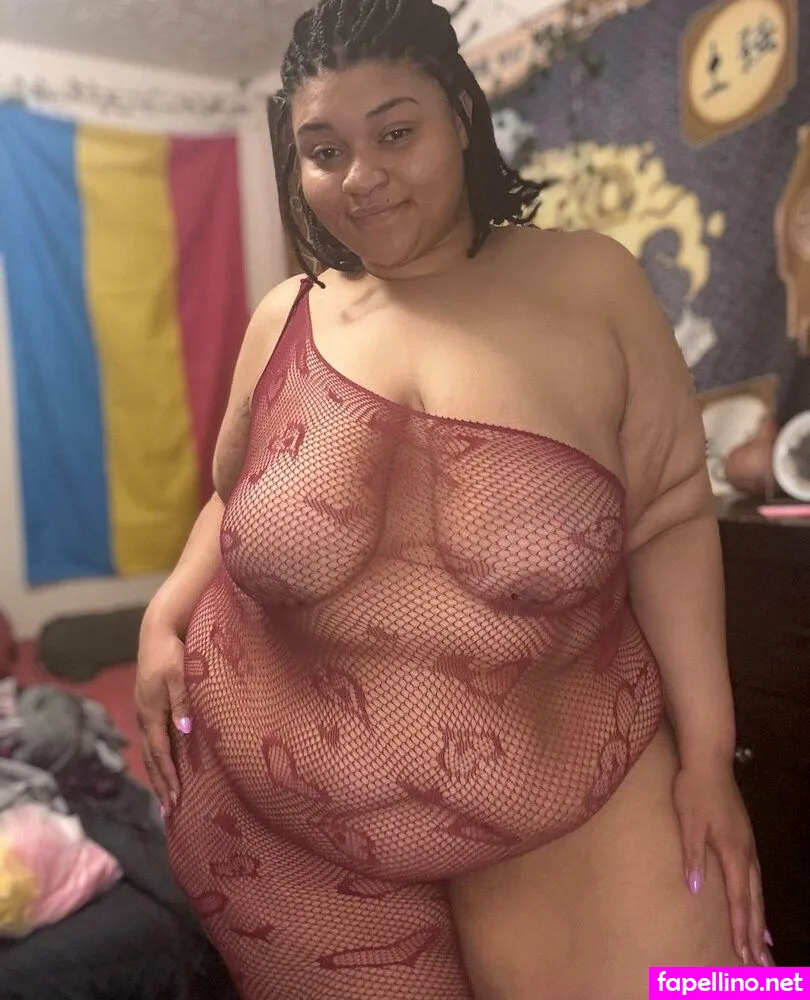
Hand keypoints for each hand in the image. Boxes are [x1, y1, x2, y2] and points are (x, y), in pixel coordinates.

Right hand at [135, 615, 190, 814]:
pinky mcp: (150, 705)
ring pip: (151, 750)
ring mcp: (146, 711)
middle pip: (152, 759)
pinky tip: (167, 764)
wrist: (158, 631)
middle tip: (169, 813)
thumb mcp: (181, 676)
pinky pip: (154, 739)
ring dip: (159, 774)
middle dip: (161, 785)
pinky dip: (160, 757)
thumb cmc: (172, 652)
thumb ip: (184, 703)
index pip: (161, 754)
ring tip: (166, 797)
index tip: (176, 801)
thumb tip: (185, 731)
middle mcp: (145, 717)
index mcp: (151, 713)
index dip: (169, 778)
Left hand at [673, 762, 770, 965]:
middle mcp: (746, 853)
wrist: (709, 761)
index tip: (743, 955)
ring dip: (760, 919)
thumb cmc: (694, 790)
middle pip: (754, 901)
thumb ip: (693, 855)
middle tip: (761, 964)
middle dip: (757, 934)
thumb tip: (698, 890)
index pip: (739, 900)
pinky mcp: (744, 837)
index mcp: (734, 852)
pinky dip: (757, 898)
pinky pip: (755, 877)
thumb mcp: (689, 822)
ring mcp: (748, 845)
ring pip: (758, 891)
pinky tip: (755, 903)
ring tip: (765, 946)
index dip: (741, 929)